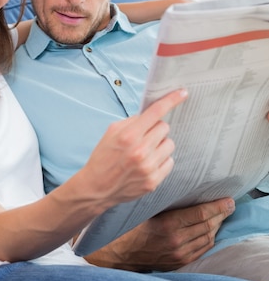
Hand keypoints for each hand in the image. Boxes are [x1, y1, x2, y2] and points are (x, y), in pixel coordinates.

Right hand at [79, 89, 187, 212]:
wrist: (96, 187)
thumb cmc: (103, 157)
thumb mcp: (111, 132)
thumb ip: (132, 121)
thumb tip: (152, 113)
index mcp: (128, 136)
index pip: (156, 112)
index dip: (171, 100)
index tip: (182, 92)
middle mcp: (140, 151)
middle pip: (164, 127)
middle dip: (155, 129)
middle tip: (144, 137)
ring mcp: (148, 167)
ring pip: (169, 144)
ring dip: (160, 145)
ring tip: (145, 152)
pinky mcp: (153, 181)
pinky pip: (170, 161)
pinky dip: (161, 160)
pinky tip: (148, 164)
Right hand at [85, 197, 234, 270]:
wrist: (120, 253)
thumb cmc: (132, 226)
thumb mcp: (148, 210)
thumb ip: (168, 203)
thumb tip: (189, 191)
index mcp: (167, 225)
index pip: (201, 214)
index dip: (217, 207)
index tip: (228, 200)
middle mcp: (175, 241)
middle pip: (207, 226)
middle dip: (221, 214)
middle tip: (229, 205)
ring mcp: (178, 254)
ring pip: (207, 238)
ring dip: (216, 226)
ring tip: (220, 216)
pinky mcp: (179, 263)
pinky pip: (202, 249)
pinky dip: (209, 238)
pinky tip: (210, 230)